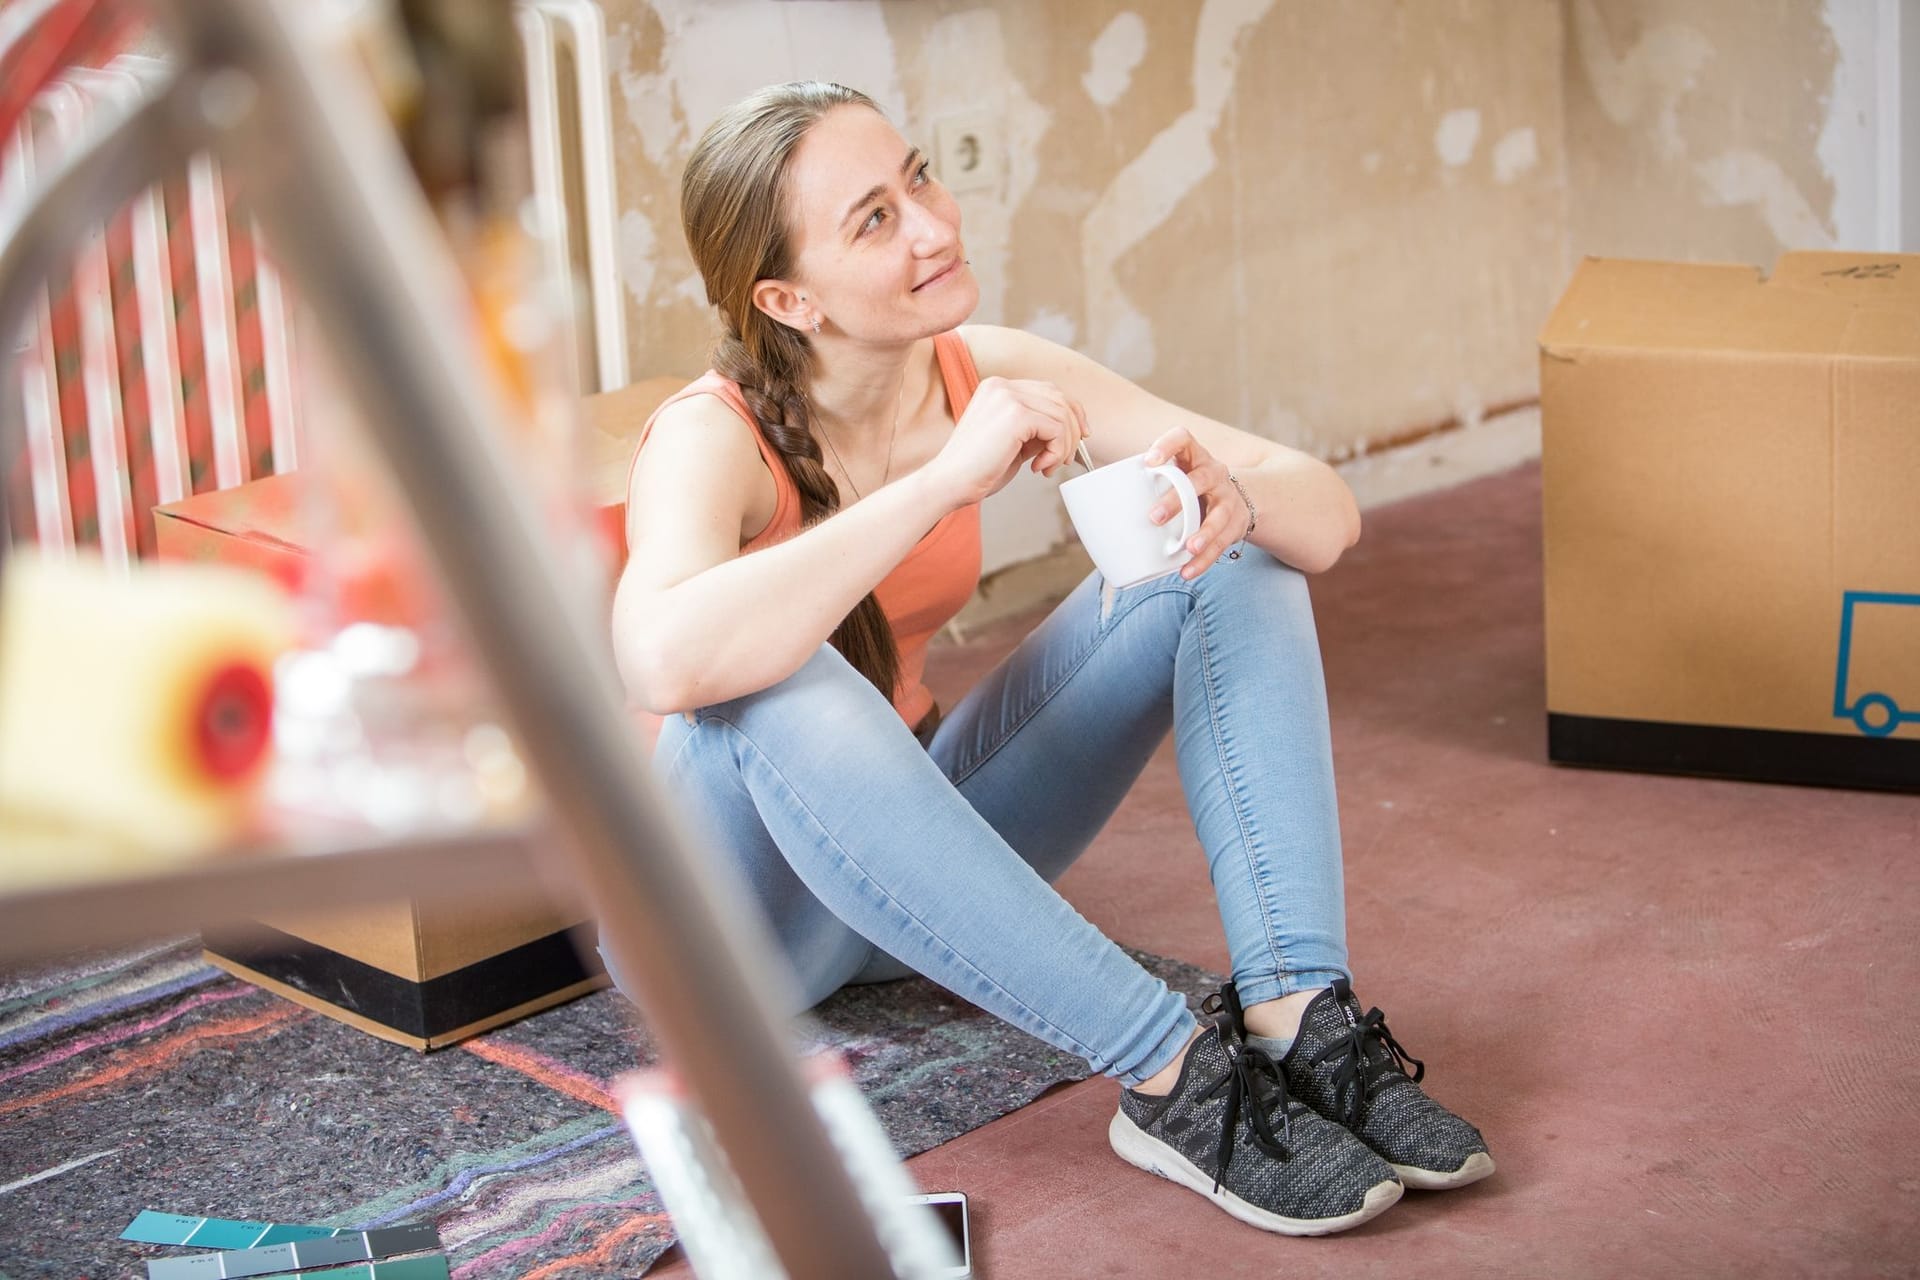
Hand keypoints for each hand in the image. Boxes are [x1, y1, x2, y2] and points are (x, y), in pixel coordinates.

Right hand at [926, 376, 1089, 507]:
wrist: (949, 483)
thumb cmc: (976, 470)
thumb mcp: (1011, 442)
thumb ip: (1035, 430)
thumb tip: (1068, 430)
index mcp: (997, 388)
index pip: (1049, 390)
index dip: (1071, 413)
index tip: (1079, 437)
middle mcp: (1002, 386)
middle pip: (1060, 398)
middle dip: (1073, 429)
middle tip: (1065, 459)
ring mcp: (1008, 397)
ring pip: (1062, 414)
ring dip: (1065, 445)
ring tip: (1048, 466)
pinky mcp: (1016, 415)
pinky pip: (1057, 429)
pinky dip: (1057, 451)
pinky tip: (1039, 466)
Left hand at [1142, 427, 1249, 579]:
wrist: (1240, 500)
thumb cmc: (1191, 488)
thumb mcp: (1177, 477)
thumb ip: (1147, 485)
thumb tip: (1094, 503)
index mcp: (1194, 457)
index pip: (1183, 439)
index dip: (1168, 446)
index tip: (1149, 461)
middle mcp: (1214, 473)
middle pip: (1200, 480)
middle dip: (1177, 499)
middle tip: (1154, 517)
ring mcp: (1228, 498)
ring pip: (1218, 515)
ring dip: (1203, 532)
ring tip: (1188, 547)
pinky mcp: (1235, 524)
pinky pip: (1221, 544)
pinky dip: (1204, 560)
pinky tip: (1187, 571)